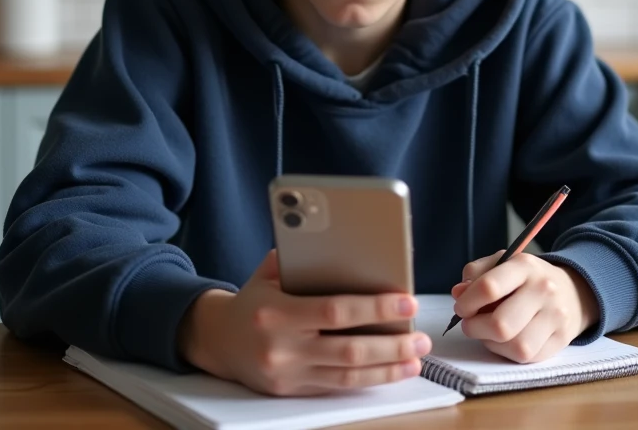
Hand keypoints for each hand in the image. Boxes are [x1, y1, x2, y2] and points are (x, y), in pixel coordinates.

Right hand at [178, 250, 430, 395]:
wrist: (217, 340)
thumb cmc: (252, 300)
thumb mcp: (269, 273)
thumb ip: (302, 260)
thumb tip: (344, 245)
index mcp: (276, 313)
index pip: (335, 311)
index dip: (375, 308)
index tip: (407, 302)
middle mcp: (282, 348)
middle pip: (349, 349)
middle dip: (392, 344)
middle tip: (420, 337)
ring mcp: (288, 374)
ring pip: (348, 376)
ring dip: (388, 368)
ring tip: (415, 357)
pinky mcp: (292, 391)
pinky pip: (338, 388)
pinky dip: (369, 380)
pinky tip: (391, 371)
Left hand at [450, 249, 598, 363]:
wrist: (572, 291)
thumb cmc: (527, 279)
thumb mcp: (502, 264)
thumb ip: (476, 274)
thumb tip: (458, 293)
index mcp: (524, 266)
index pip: (489, 287)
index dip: (467, 302)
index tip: (461, 307)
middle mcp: (543, 290)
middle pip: (501, 324)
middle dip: (475, 328)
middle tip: (470, 324)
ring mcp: (555, 317)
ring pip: (515, 346)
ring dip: (492, 343)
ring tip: (487, 333)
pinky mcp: (562, 340)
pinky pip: (528, 357)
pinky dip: (509, 352)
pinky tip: (505, 341)